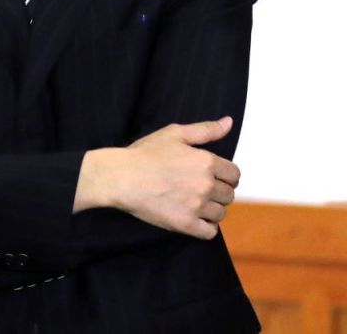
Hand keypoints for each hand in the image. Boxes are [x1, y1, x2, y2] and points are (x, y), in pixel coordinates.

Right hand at [76, 117, 239, 239]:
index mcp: (206, 162)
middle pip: (228, 195)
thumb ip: (205, 129)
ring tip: (193, 202)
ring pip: (220, 213)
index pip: (234, 174)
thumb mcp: (174, 134)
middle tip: (197, 188)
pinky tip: (194, 217)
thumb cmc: (144, 154)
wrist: (120, 177)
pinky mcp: (185, 224)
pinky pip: (209, 231)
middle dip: (217, 191)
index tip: (211, 176)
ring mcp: (196, 206)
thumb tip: (229, 122)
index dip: (225, 175)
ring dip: (211, 209)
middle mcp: (206, 184)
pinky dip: (205, 226)